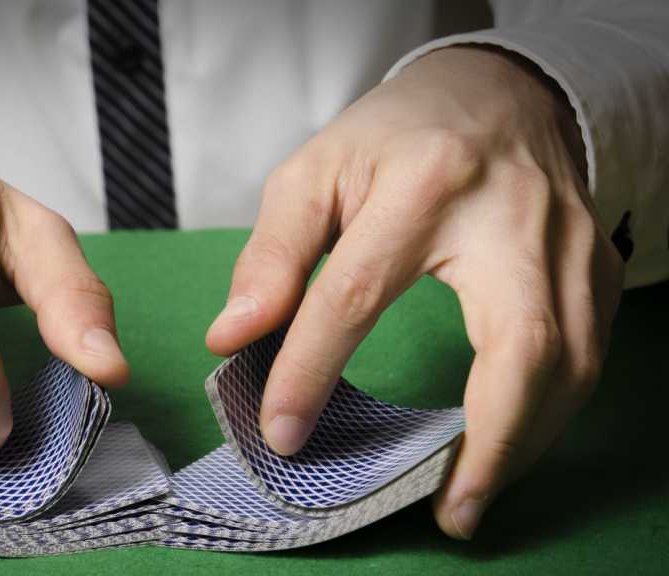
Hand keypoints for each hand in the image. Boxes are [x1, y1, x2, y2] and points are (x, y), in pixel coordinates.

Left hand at [207, 47, 623, 538]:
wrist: (495, 94)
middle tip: (448, 510)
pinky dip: (551, 412)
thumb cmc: (394, 138)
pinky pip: (589, 352)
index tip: (283, 432)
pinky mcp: (597, 263)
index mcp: (421, 183)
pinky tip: (510, 441)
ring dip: (526, 442)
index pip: (358, 292)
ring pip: (570, 360)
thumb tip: (232, 337)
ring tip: (473, 493)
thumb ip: (272, 255)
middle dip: (488, 441)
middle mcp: (509, 213)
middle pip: (519, 341)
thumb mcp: (315, 173)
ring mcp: (567, 240)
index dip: (312, 369)